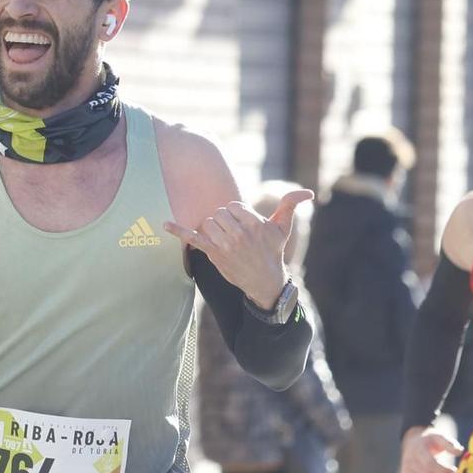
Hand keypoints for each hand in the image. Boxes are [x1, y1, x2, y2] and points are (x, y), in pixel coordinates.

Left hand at [166, 188, 312, 307]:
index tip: (245, 226)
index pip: (233, 206)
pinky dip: (177, 230)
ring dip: (214, 228)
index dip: (237, 214)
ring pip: (208, 223)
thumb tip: (309, 192)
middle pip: (219, 213)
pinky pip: (192, 238)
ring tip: (226, 239)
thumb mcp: (283, 227)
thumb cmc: (273, 250)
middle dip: (225, 221)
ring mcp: (224, 245)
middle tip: (236, 234)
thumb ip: (291, 204)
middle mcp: (239, 234)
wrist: (264, 280)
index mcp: (254, 224)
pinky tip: (164, 224)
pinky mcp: (213, 254)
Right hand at [401, 425, 464, 472]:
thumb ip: (451, 443)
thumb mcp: (440, 437)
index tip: (454, 469)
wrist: (413, 443)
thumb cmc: (430, 441)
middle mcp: (409, 462)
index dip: (444, 470)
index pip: (430, 464)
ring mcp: (406, 472)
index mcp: (417, 450)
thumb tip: (459, 452)